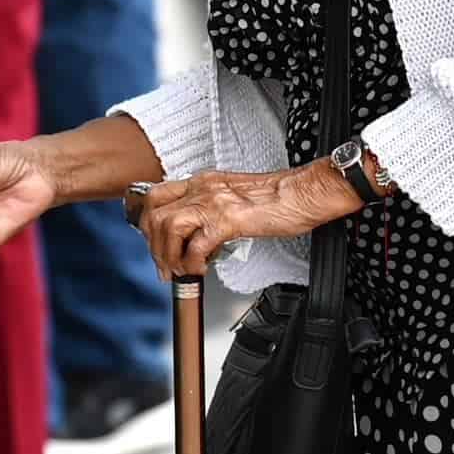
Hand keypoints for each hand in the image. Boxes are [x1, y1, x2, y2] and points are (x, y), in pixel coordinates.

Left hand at [135, 167, 350, 278]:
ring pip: (167, 226)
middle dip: (153, 244)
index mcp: (202, 182)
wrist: (305, 192)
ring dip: (168, 255)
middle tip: (165, 266)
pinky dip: (192, 263)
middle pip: (154, 212)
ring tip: (180, 271)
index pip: (156, 196)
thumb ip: (210, 209)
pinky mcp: (228, 220)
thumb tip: (196, 233)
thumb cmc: (277, 198)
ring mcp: (213, 203)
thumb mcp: (232, 197)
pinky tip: (201, 270)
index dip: (148, 223)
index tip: (155, 244)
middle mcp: (203, 188)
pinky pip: (196, 245)